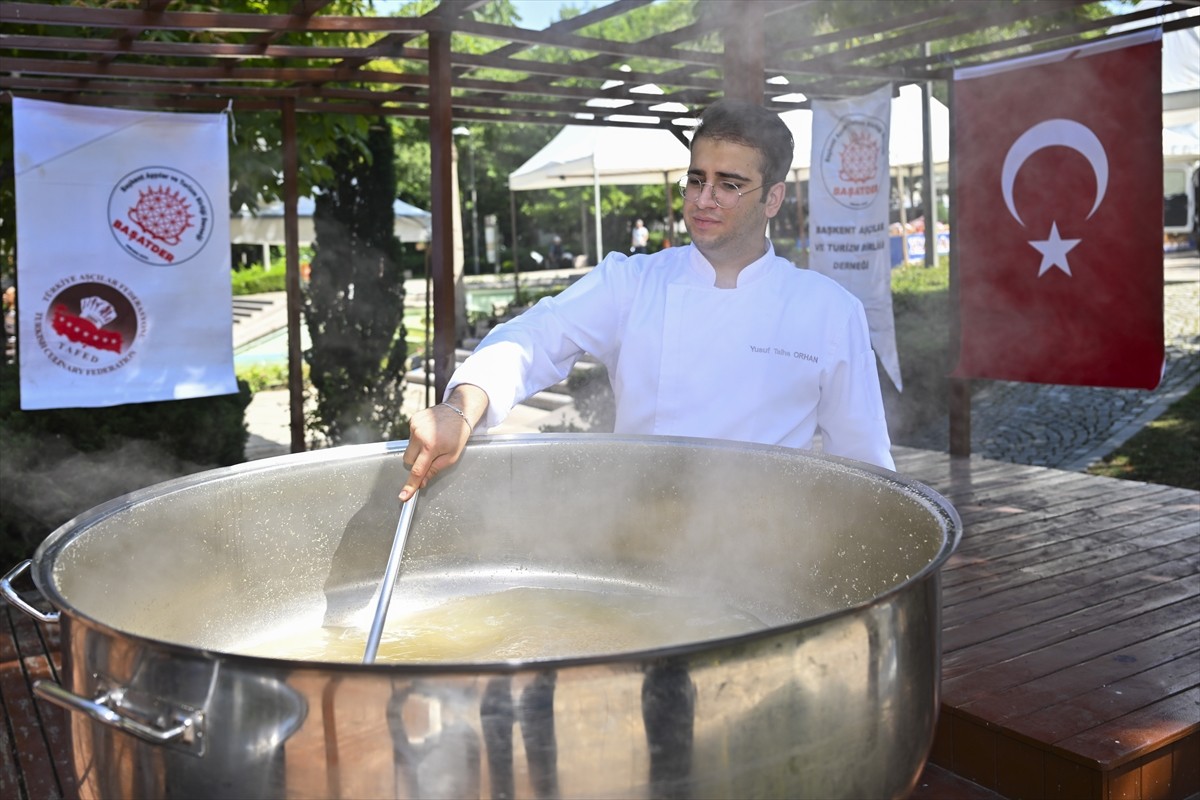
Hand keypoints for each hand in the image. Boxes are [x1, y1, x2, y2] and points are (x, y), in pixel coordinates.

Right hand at [400, 385, 486, 499]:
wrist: (459, 410)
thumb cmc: (458, 434)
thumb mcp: (451, 456)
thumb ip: (435, 469)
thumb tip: (423, 482)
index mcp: (431, 446)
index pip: (417, 470)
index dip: (410, 485)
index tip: (403, 496)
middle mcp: (419, 435)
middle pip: (408, 460)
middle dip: (417, 463)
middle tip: (431, 456)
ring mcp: (414, 426)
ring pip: (408, 449)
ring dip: (418, 450)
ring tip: (433, 441)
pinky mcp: (412, 420)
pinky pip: (410, 438)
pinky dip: (418, 440)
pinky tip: (429, 434)